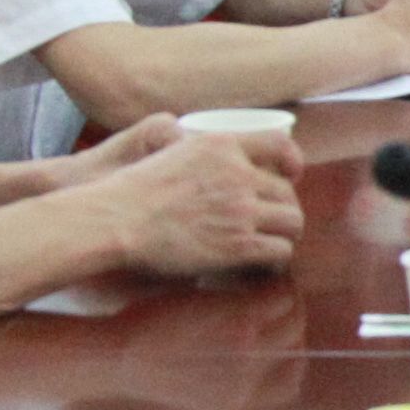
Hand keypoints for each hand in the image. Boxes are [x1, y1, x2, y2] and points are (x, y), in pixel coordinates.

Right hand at [65, 118, 305, 280]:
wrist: (116, 219)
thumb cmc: (131, 191)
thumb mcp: (172, 152)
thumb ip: (204, 155)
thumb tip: (225, 166)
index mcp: (222, 145)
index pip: (280, 144)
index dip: (293, 161)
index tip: (293, 174)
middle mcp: (237, 174)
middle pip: (287, 192)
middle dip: (283, 208)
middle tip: (272, 224)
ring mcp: (241, 209)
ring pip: (292, 221)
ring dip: (284, 234)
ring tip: (272, 245)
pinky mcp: (239, 244)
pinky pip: (279, 250)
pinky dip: (276, 259)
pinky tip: (264, 265)